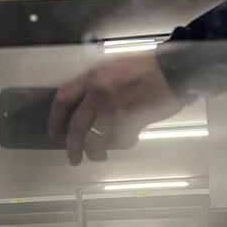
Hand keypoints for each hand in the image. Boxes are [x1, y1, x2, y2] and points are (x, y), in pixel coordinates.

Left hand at [47, 52, 183, 164]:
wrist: (173, 71)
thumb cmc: (147, 68)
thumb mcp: (113, 68)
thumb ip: (96, 86)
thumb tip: (85, 110)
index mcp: (92, 77)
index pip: (63, 99)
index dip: (54, 118)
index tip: (53, 131)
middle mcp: (98, 94)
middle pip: (76, 128)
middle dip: (72, 147)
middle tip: (72, 157)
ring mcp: (113, 110)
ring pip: (95, 141)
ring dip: (96, 152)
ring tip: (99, 155)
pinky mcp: (129, 123)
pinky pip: (118, 142)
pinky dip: (121, 145)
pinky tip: (126, 140)